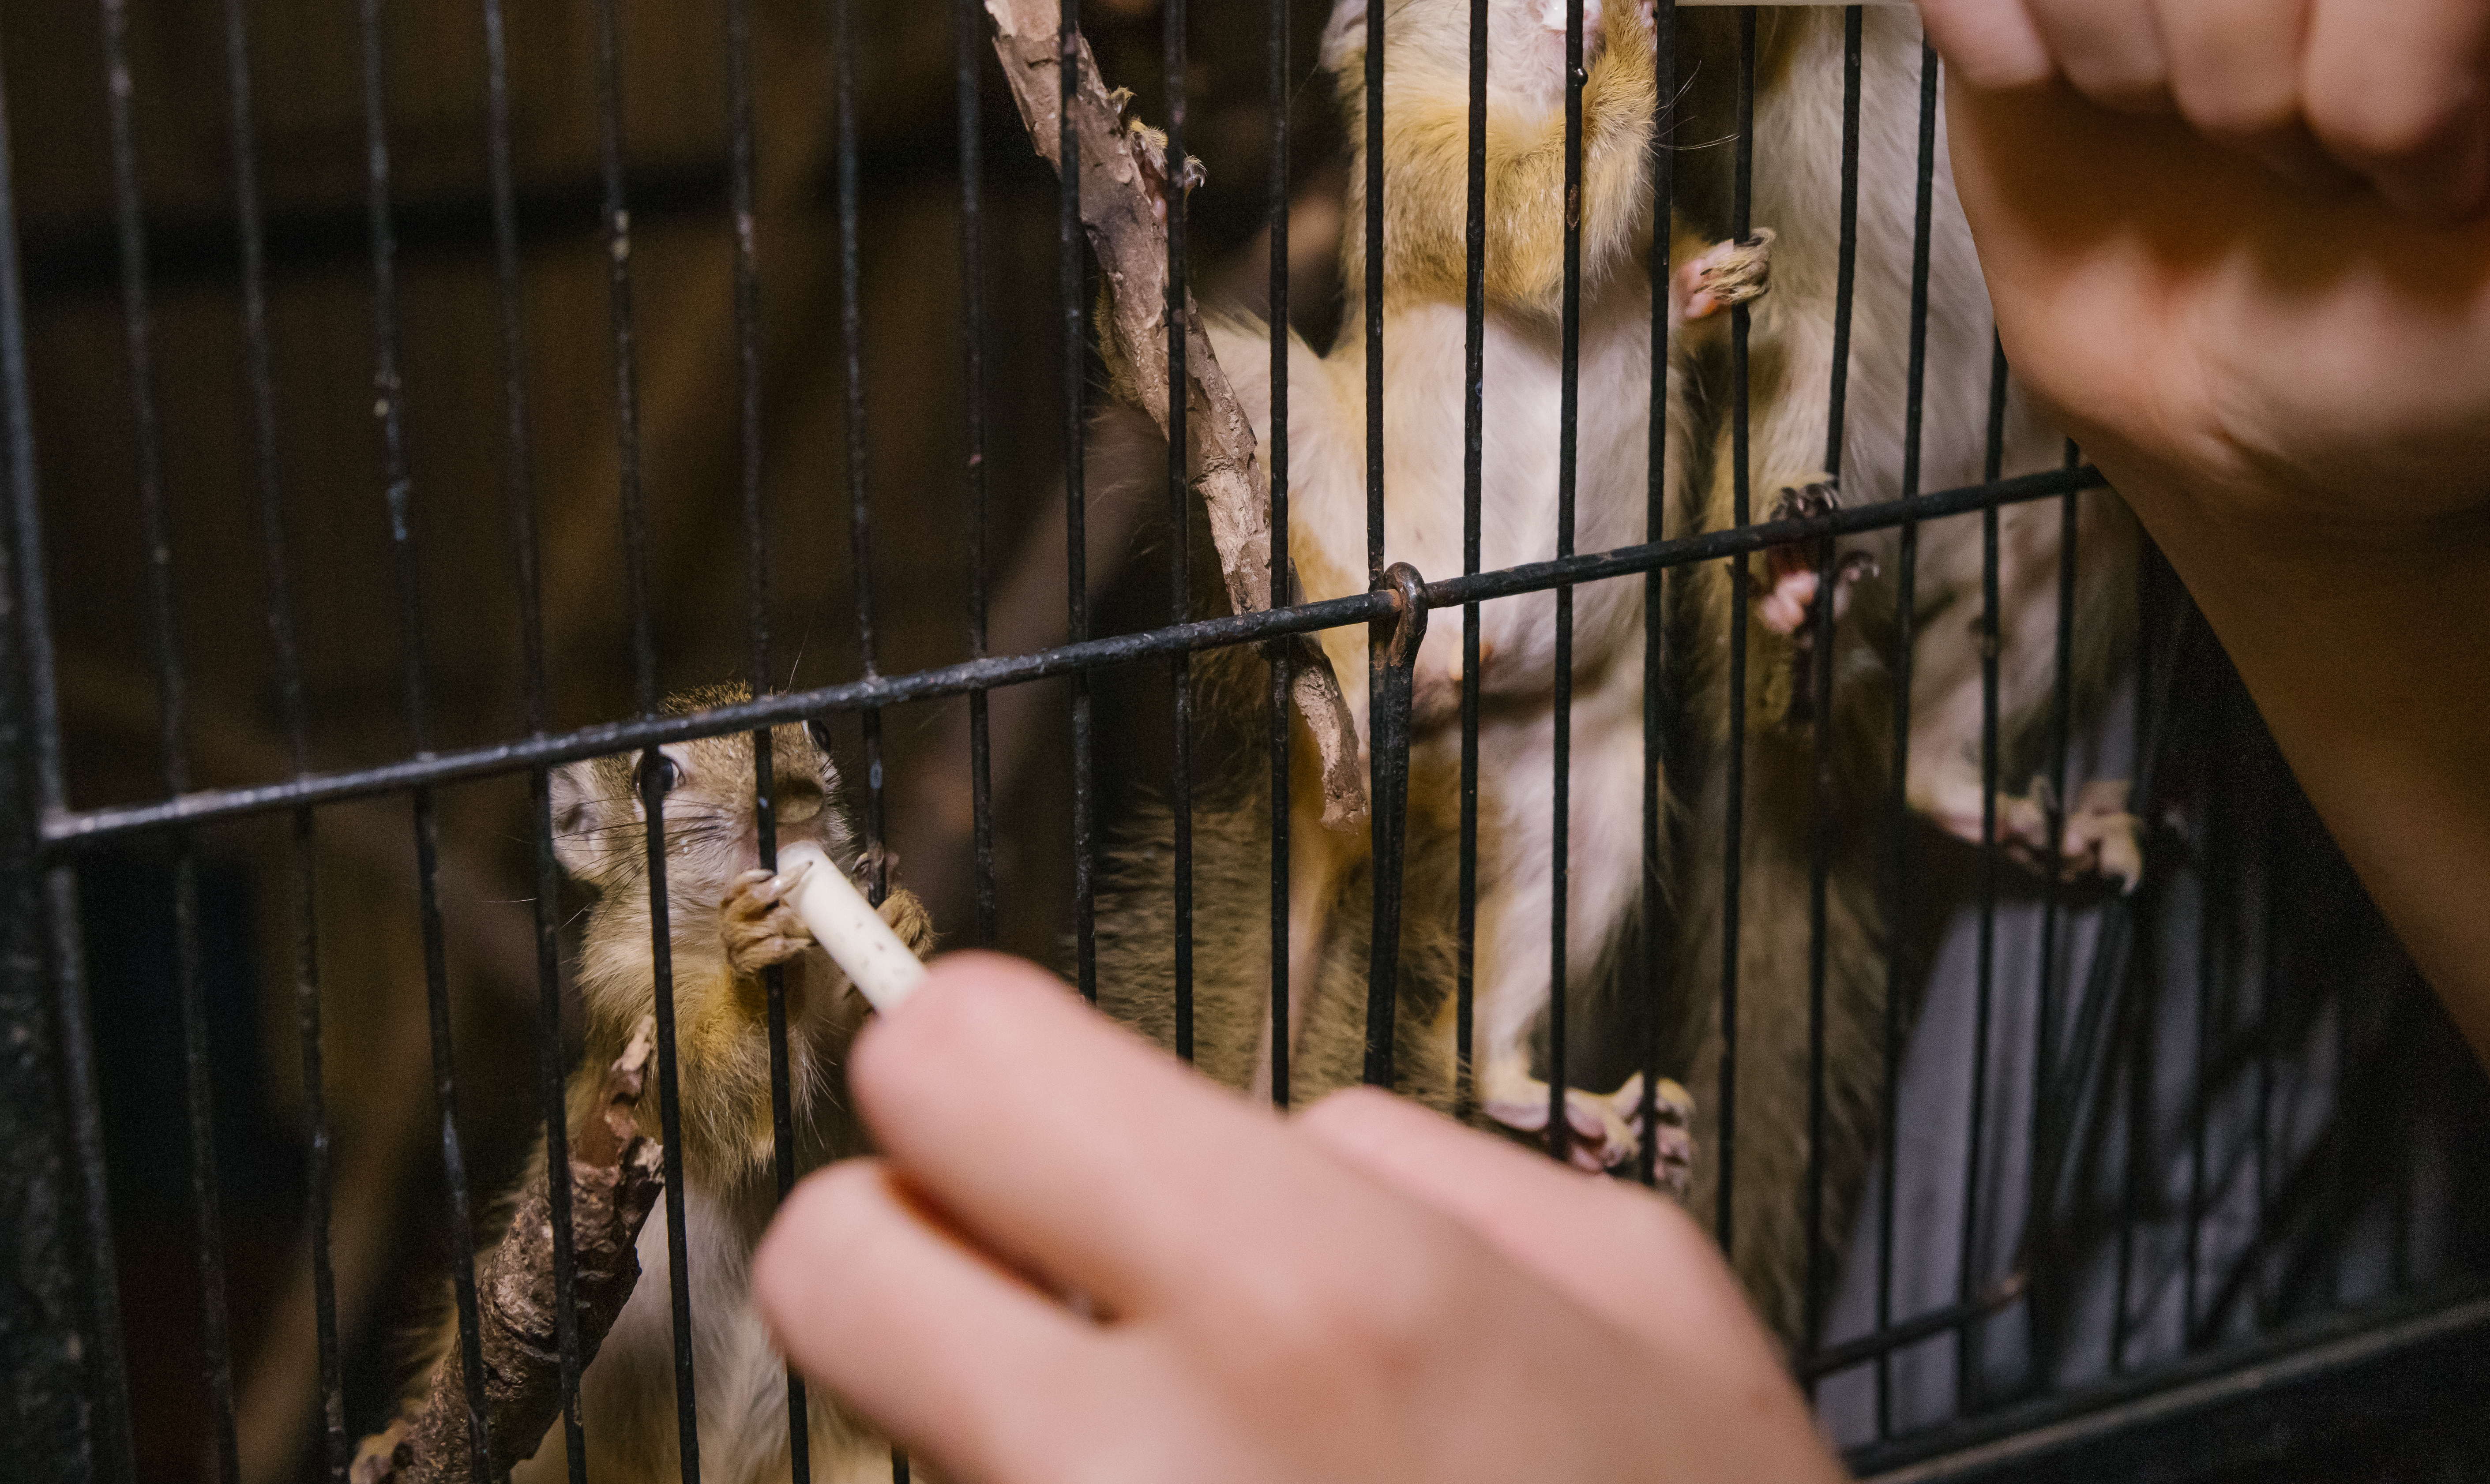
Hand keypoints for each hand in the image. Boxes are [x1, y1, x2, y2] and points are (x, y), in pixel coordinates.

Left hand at [752, 955, 1841, 1483]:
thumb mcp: (1644, 1303)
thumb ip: (1428, 1170)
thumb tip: (1271, 1140)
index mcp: (1311, 1293)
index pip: (955, 1064)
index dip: (981, 1071)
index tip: (1026, 1106)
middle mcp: (1150, 1458)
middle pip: (826, 1260)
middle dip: (912, 1243)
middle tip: (1033, 1277)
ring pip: (906, 1436)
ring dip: (1002, 1423)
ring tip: (1189, 1461)